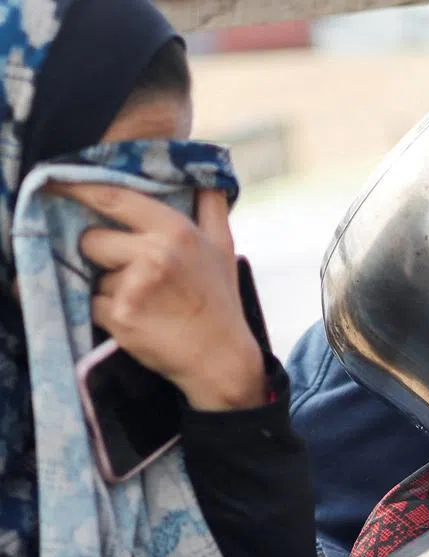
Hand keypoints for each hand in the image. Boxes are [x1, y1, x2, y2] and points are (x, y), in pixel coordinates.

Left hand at [50, 184, 265, 410]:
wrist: (220, 358)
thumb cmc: (219, 301)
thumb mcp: (223, 247)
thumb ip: (211, 207)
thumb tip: (206, 177)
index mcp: (176, 230)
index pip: (114, 198)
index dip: (79, 188)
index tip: (56, 181)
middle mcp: (154, 253)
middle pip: (92, 238)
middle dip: (102, 253)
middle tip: (132, 272)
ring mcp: (134, 286)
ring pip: (93, 274)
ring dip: (108, 287)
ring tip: (144, 301)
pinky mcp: (120, 315)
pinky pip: (91, 303)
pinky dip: (106, 311)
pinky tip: (137, 319)